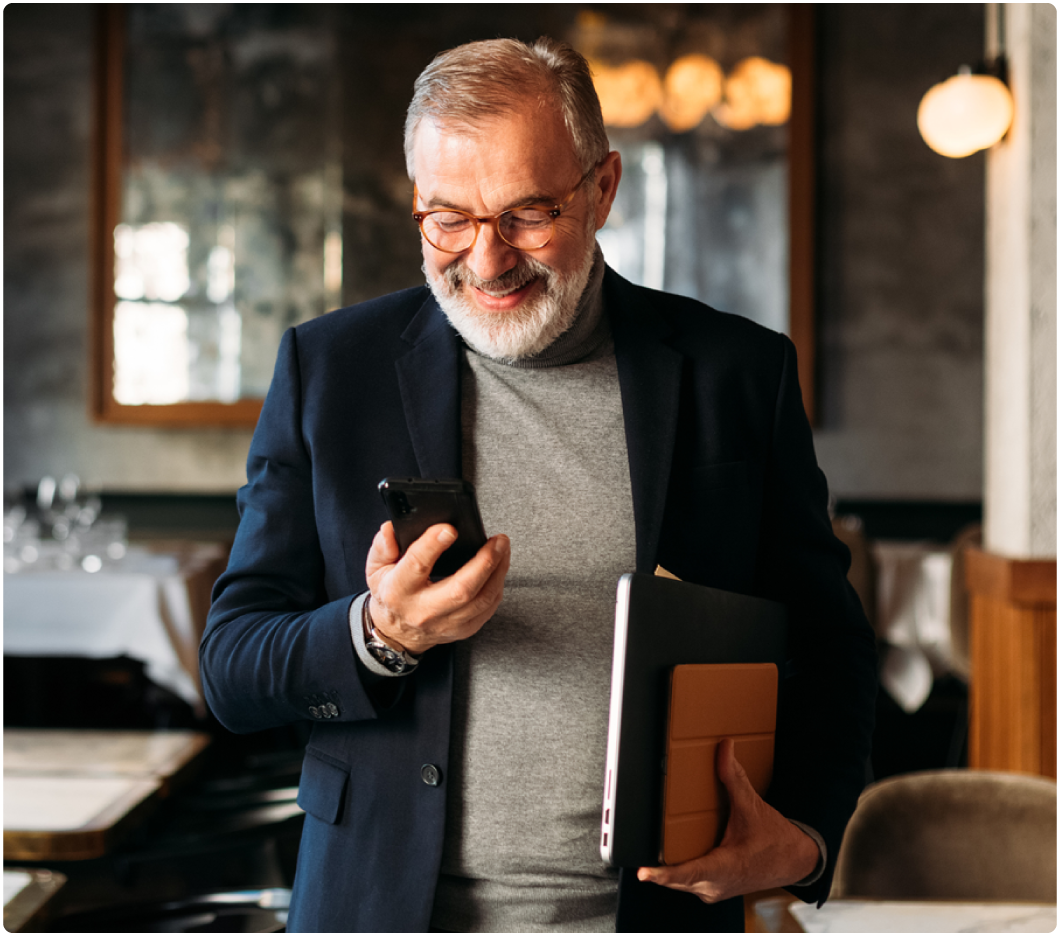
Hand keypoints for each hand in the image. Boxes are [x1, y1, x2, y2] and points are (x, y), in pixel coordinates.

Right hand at [365, 521, 509, 654]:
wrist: (397, 632)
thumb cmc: (391, 595)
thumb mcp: (376, 568)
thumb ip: (383, 546)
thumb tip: (391, 529)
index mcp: (399, 591)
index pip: (417, 566)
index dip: (433, 545)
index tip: (449, 529)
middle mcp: (423, 610)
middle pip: (462, 589)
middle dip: (484, 562)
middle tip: (497, 540)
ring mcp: (446, 623)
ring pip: (482, 599)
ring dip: (498, 571)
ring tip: (503, 548)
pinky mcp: (463, 629)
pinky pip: (488, 608)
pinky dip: (497, 585)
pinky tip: (499, 568)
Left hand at [637, 738, 818, 902]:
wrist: (795, 861)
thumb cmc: (775, 841)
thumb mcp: (753, 807)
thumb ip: (733, 778)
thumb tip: (723, 749)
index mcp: (726, 867)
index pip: (689, 873)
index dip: (664, 874)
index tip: (644, 872)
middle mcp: (716, 884)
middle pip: (676, 878)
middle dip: (657, 865)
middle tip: (637, 852)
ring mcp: (712, 889)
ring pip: (679, 882)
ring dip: (666, 868)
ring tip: (650, 853)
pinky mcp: (711, 888)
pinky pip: (686, 881)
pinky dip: (676, 869)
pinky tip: (669, 854)